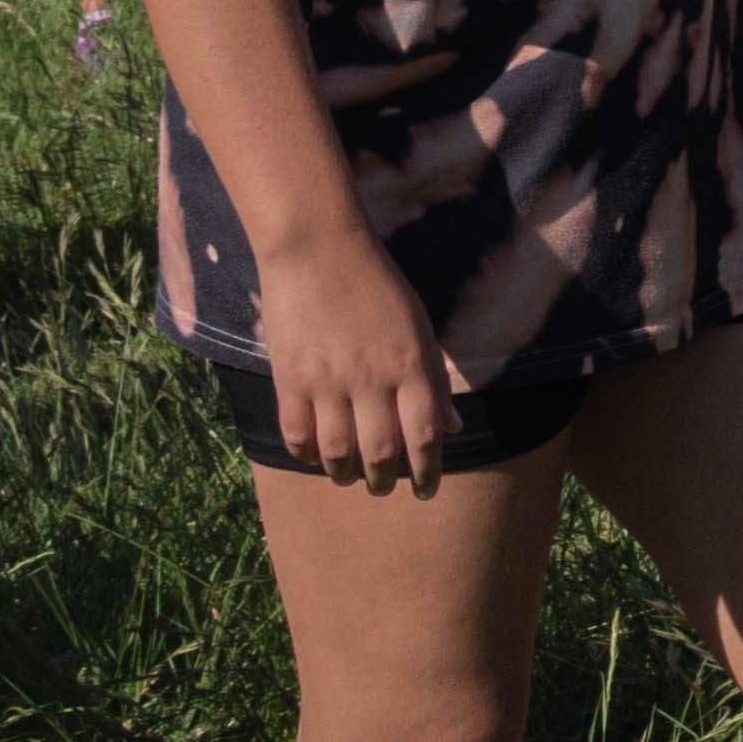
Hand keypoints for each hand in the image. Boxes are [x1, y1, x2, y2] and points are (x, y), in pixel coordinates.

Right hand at [247, 231, 457, 499]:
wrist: (319, 251)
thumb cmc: (378, 288)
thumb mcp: (420, 328)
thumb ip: (434, 380)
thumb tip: (452, 428)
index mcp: (412, 366)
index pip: (426, 434)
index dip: (429, 470)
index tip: (428, 490)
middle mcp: (372, 380)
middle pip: (381, 451)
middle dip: (386, 481)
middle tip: (386, 489)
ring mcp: (328, 381)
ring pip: (337, 451)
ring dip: (346, 474)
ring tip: (351, 479)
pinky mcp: (290, 378)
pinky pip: (296, 433)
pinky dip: (306, 454)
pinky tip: (314, 458)